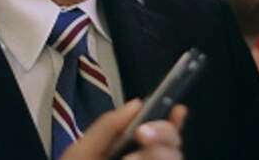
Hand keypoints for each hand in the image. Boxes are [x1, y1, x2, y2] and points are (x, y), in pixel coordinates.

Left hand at [62, 99, 186, 159]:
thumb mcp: (83, 152)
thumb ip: (107, 127)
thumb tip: (136, 105)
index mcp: (130, 152)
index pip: (162, 134)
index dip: (173, 120)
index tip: (175, 110)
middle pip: (174, 146)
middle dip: (164, 133)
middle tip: (143, 133)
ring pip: (174, 159)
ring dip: (157, 154)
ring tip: (130, 158)